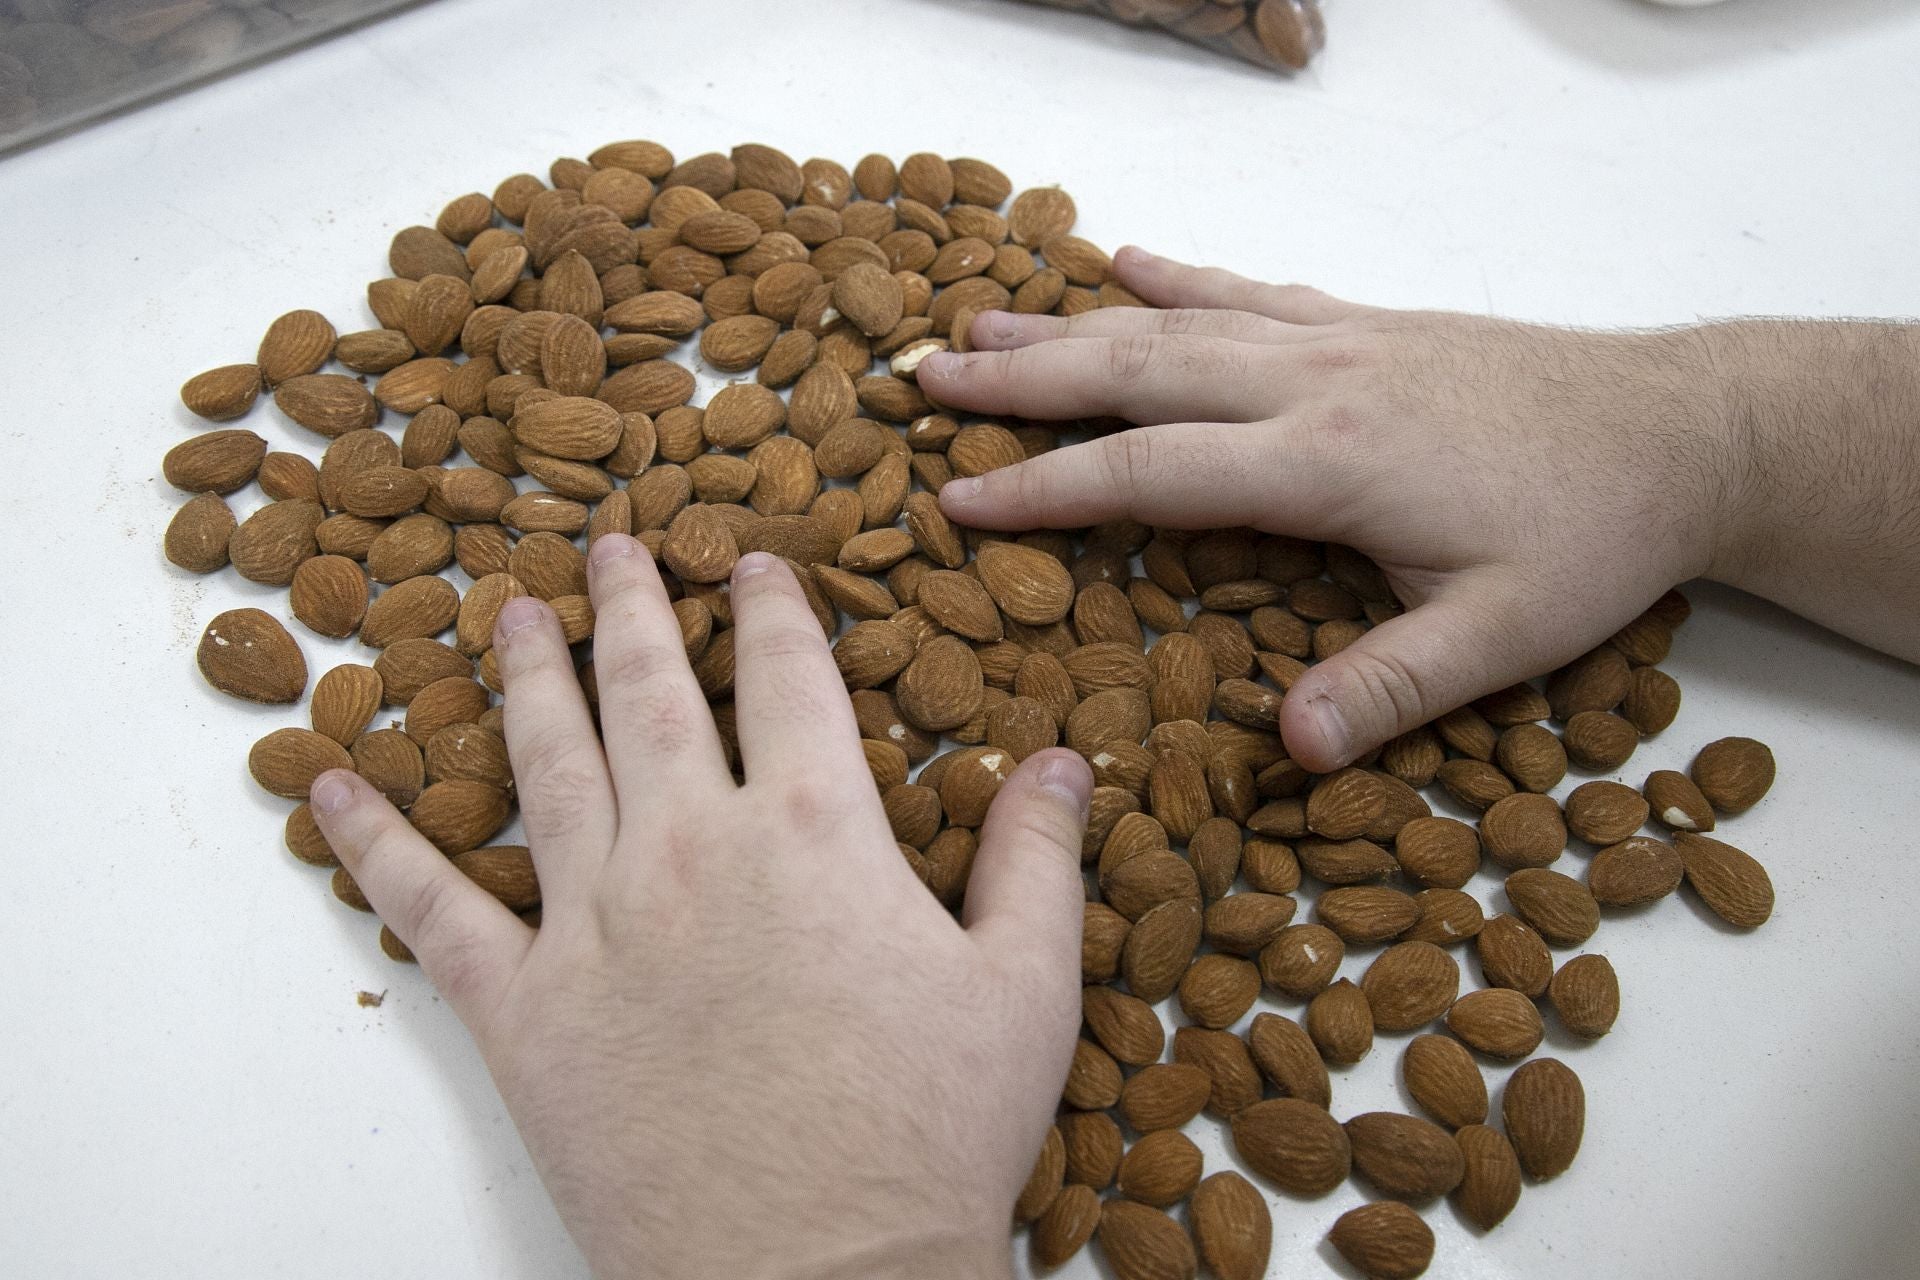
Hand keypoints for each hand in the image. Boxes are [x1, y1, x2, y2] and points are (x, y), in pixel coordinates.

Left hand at [308, 541, 1093, 1279]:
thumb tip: (1065, 758)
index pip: (790, 678)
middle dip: (633, 609)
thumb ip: (1036, 859)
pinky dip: (374, 841)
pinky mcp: (523, 1010)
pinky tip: (330, 788)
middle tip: (612, 546)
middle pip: (651, 694)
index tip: (754, 561)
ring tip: (508, 614)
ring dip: (525, 677)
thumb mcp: (1025, 990)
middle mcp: (693, 849)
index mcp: (815, 831)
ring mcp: (594, 924)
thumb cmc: (930, 1138)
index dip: (774, 607)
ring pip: (547, 763)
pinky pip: (429, 907)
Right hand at [919, 248, 1744, 769]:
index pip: (1149, 472)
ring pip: (1176, 320)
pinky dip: (1177, 273)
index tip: (953, 502)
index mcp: (1327, 462)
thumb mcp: (1507, 635)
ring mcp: (1337, 340)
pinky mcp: (1366, 325)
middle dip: (1020, 380)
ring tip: (981, 320)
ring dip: (1072, 321)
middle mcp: (1312, 382)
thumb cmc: (1594, 535)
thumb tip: (1290, 752)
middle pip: (1136, 371)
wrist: (1682, 427)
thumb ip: (1393, 687)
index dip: (1042, 489)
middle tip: (921, 378)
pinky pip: (1248, 289)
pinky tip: (1123, 256)